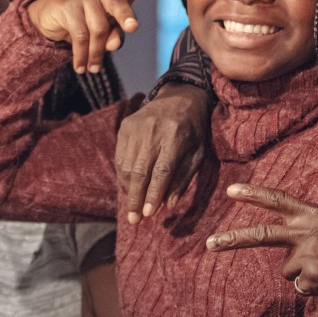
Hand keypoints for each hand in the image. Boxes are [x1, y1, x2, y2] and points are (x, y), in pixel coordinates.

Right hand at [28, 0, 166, 71]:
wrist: (50, 18)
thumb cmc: (86, 24)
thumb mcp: (105, 32)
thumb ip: (115, 36)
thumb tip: (114, 44)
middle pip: (119, 4)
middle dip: (126, 16)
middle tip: (132, 27)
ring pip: (99, 29)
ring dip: (96, 54)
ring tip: (93, 69)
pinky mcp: (68, 4)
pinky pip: (81, 36)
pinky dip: (82, 55)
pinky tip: (81, 67)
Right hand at [116, 83, 210, 223]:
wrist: (179, 96)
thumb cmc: (193, 129)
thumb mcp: (197, 153)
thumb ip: (183, 179)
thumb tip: (169, 205)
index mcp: (175, 136)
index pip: (162, 171)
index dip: (154, 194)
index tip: (149, 214)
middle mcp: (152, 131)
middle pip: (140, 171)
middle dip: (136, 199)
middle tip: (134, 220)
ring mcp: (136, 127)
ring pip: (127, 166)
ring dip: (128, 191)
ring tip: (132, 208)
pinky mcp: (125, 126)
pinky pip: (120, 157)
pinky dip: (123, 177)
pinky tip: (129, 189)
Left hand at [206, 184, 317, 299]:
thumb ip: (314, 222)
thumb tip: (295, 233)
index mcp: (312, 214)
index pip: (277, 200)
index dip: (253, 195)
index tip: (232, 191)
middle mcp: (305, 233)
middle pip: (261, 236)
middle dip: (232, 240)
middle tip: (210, 245)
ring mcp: (306, 258)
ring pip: (287, 269)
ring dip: (303, 271)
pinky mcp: (310, 280)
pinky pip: (302, 286)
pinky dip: (315, 286)